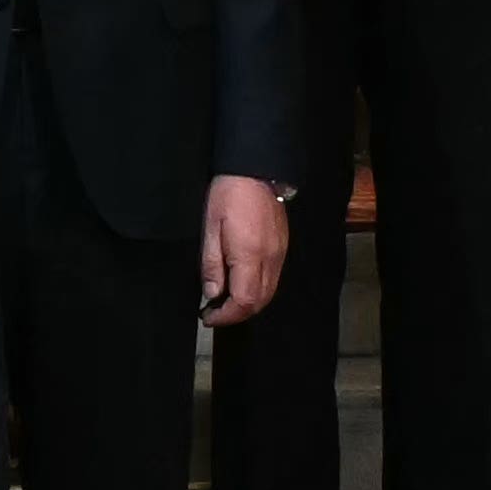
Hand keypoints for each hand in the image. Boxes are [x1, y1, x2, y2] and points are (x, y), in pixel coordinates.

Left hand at [200, 172, 289, 324]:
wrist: (255, 172)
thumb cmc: (228, 196)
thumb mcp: (210, 229)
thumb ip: (211, 265)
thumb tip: (212, 294)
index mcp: (251, 256)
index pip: (245, 301)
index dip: (227, 316)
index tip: (208, 317)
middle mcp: (271, 259)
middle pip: (260, 302)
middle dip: (237, 314)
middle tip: (214, 313)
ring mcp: (280, 254)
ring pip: (269, 293)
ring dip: (248, 304)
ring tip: (224, 303)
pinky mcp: (282, 248)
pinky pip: (273, 279)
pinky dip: (257, 290)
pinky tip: (240, 285)